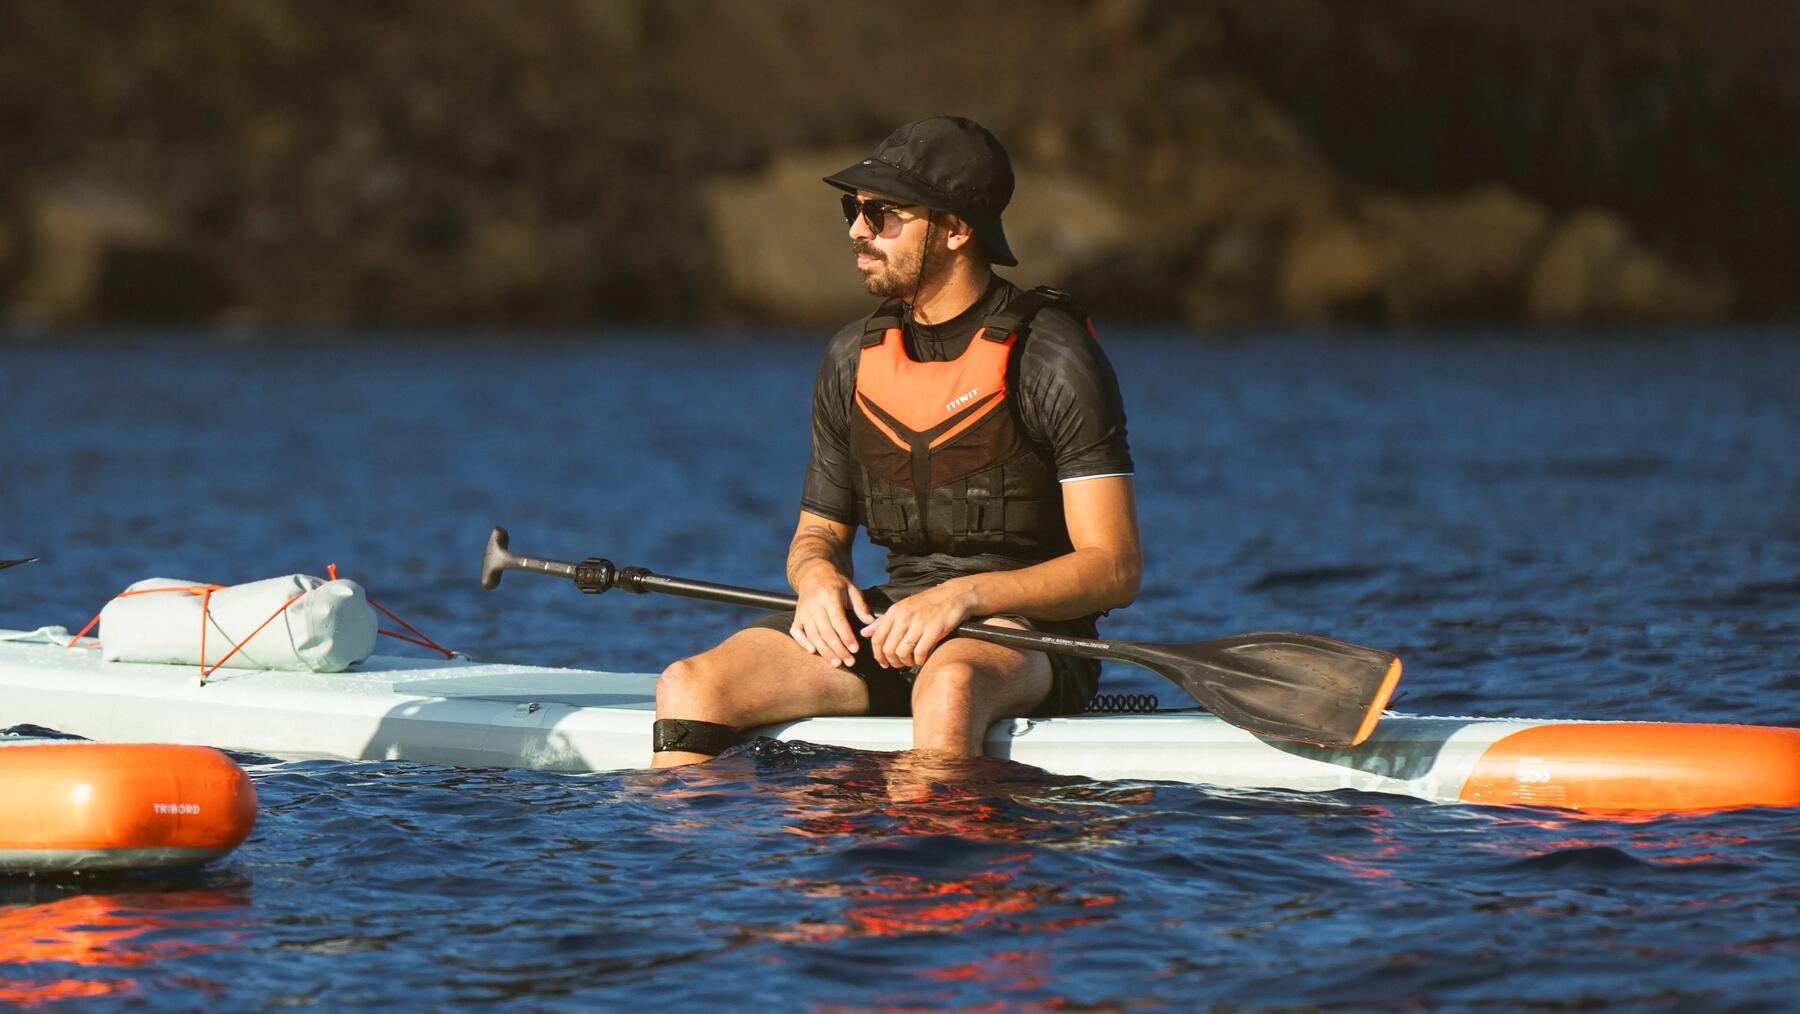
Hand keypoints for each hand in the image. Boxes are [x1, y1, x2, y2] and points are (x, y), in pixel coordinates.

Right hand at [790, 567, 874, 667]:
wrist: (813, 574)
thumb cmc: (836, 583)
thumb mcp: (851, 589)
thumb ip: (860, 605)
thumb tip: (871, 622)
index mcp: (829, 596)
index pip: (838, 620)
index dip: (846, 636)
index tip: (855, 649)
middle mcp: (814, 604)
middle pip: (826, 631)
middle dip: (838, 649)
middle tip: (849, 661)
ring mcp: (803, 611)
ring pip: (813, 635)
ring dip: (825, 651)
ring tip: (836, 663)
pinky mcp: (797, 616)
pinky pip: (796, 632)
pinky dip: (802, 642)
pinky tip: (813, 652)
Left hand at [860, 580, 979, 668]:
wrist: (954, 596)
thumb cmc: (927, 604)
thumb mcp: (902, 608)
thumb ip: (882, 621)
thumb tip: (865, 633)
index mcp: (894, 611)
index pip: (877, 638)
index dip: (878, 655)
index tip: (883, 663)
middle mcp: (904, 617)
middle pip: (888, 649)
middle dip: (892, 662)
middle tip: (898, 665)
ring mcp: (919, 623)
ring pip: (902, 653)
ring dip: (905, 662)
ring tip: (911, 662)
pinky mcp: (933, 630)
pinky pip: (920, 653)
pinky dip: (919, 660)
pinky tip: (922, 659)